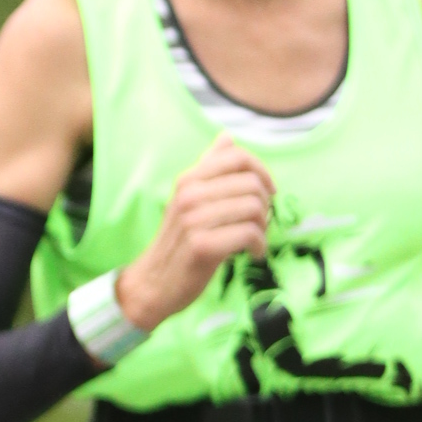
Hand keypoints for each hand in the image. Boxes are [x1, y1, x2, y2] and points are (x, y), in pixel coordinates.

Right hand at [117, 137, 274, 330]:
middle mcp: (189, 196)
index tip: (268, 192)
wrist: (153, 283)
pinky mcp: (202, 246)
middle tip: (259, 223)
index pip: (238, 158)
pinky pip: (249, 234)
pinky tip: (253, 253)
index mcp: (188, 180)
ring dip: (263, 227)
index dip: (262, 172)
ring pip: (254, 208)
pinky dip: (259, 245)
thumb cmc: (178, 242)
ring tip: (255, 239)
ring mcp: (194, 221)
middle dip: (265, 205)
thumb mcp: (188, 199)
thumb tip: (227, 137)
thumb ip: (208, 168)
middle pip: (252, 184)